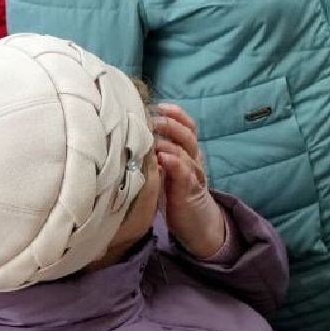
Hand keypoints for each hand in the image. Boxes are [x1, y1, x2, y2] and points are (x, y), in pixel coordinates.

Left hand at [150, 104, 227, 258]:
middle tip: (153, 119)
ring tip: (155, 137)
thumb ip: (156, 154)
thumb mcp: (166, 171)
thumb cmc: (176, 195)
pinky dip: (175, 163)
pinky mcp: (190, 192)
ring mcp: (194, 175)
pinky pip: (185, 173)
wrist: (197, 224)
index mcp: (189, 152)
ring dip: (171, 142)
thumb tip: (132, 136)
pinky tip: (163, 158)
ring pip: (187, 151)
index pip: (188, 126)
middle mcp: (194, 160)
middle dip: (171, 124)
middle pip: (188, 134)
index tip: (159, 106)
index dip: (176, 114)